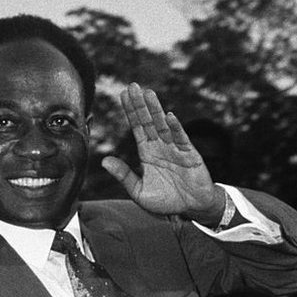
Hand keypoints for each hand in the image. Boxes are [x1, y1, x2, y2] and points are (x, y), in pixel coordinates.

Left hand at [101, 83, 223, 223]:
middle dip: (140, 104)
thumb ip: (124, 176)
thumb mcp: (139, 191)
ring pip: (163, 126)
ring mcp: (175, 149)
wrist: (192, 210)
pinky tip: (168, 116)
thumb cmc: (166, 201)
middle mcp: (160, 146)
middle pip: (148, 122)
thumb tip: (104, 161)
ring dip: (155, 110)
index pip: (137, 128)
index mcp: (147, 153)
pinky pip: (181, 139)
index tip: (123, 95)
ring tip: (148, 93)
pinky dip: (175, 128)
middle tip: (132, 86)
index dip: (130, 112)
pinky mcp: (190, 155)